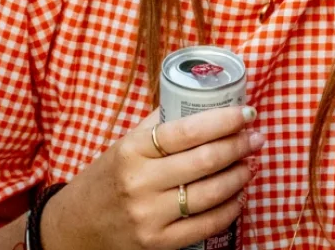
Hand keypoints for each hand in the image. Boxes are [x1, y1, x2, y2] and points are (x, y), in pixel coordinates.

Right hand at [40, 106, 261, 249]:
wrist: (78, 225)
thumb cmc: (105, 178)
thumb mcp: (122, 145)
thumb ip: (155, 126)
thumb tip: (192, 100)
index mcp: (132, 149)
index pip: (185, 131)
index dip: (221, 121)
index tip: (245, 112)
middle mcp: (141, 181)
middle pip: (203, 161)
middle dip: (238, 146)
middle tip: (256, 136)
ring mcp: (151, 215)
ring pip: (209, 194)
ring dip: (238, 176)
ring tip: (251, 164)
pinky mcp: (160, 243)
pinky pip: (205, 225)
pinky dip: (228, 209)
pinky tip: (238, 196)